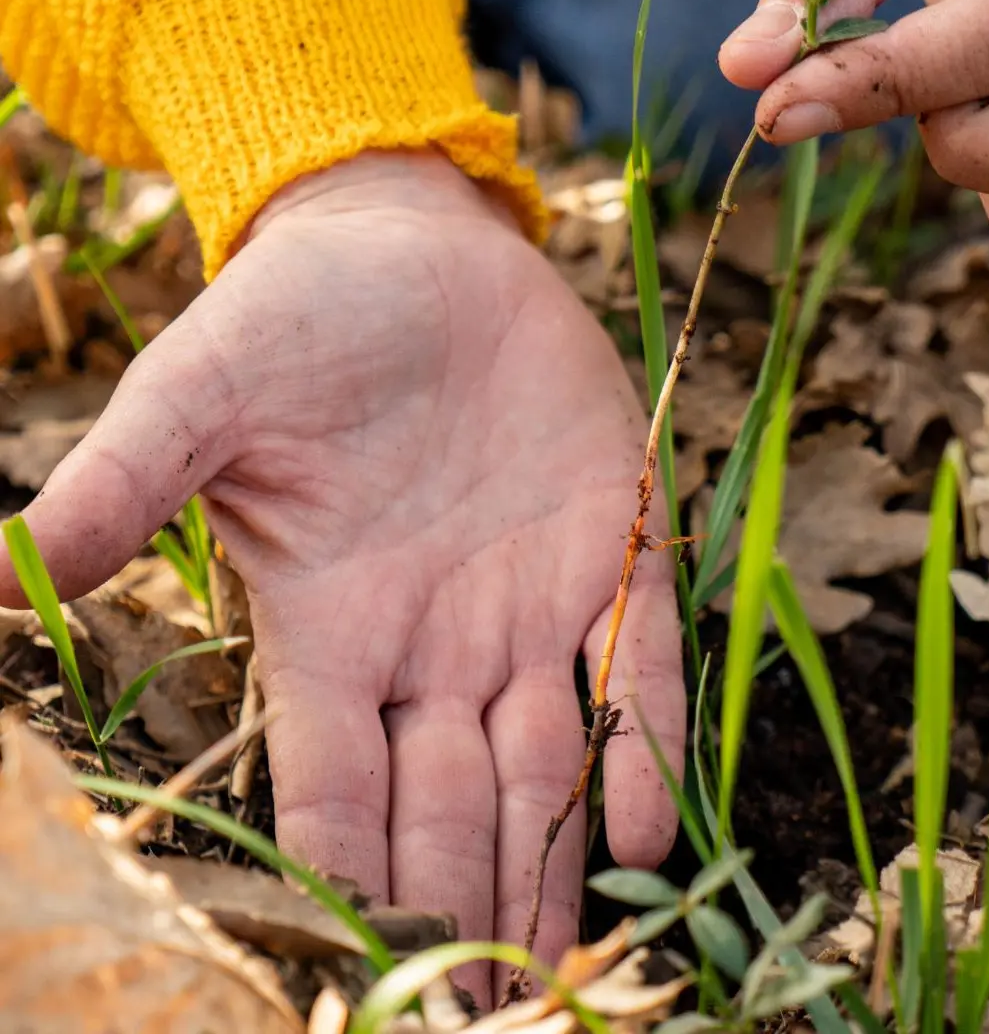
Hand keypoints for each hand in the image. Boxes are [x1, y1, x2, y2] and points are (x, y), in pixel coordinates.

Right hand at [0, 151, 684, 1005]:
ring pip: (543, 765)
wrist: (409, 252)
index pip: (334, 794)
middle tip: (491, 1014)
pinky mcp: (608, 544)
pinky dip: (639, 740)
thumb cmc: (296, 320)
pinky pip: (630, 663)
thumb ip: (123, 488)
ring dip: (554, 860)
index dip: (346, 883)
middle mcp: (433, 644)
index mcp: (332, 631)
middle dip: (466, 908)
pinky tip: (644, 825)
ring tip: (569, 961)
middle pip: (448, 810)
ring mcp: (525, 605)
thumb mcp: (199, 399)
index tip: (368, 970)